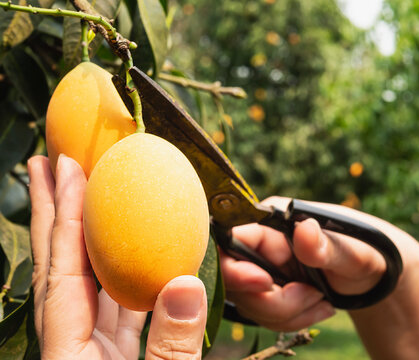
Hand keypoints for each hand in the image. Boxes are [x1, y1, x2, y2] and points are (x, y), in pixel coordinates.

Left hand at [28, 155, 206, 358]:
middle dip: (51, 212)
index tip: (70, 168)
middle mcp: (70, 347)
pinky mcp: (109, 358)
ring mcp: (88, 351)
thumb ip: (172, 347)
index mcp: (69, 358)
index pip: (63, 273)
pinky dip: (120, 271)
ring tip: (88, 195)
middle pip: (56, 268)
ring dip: (86, 236)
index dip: (66, 215)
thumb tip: (187, 284)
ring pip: (83, 283)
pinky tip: (132, 250)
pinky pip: (111, 303)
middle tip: (48, 165)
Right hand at [221, 196, 405, 330]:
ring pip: (248, 303)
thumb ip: (326, 245)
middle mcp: (258, 243)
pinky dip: (290, 321)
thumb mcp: (353, 251)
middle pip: (234, 280)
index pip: (232, 241)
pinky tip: (317, 308)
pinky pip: (261, 315)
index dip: (238, 269)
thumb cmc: (364, 251)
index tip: (268, 284)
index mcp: (272, 221)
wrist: (368, 274)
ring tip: (321, 301)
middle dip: (273, 301)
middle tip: (313, 296)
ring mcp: (259, 267)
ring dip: (287, 314)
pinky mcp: (264, 289)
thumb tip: (304, 229)